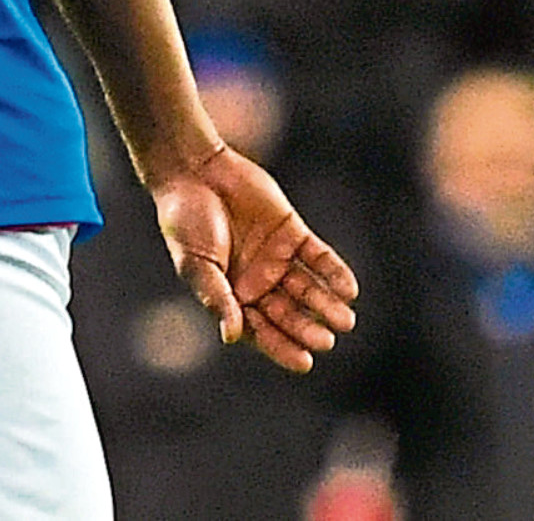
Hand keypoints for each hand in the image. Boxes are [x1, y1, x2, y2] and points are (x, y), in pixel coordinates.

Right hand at [151, 144, 359, 372]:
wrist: (194, 172)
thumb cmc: (184, 221)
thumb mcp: (196, 264)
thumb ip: (216, 297)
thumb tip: (231, 336)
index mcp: (232, 295)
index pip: (261, 329)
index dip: (282, 347)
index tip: (305, 362)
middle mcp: (258, 281)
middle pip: (289, 313)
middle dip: (307, 329)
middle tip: (325, 341)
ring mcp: (277, 257)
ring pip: (308, 289)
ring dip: (327, 305)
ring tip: (345, 320)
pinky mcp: (292, 233)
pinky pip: (319, 258)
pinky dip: (335, 273)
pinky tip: (349, 289)